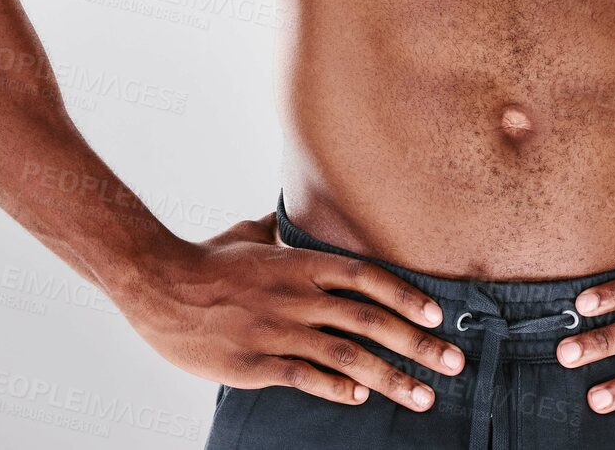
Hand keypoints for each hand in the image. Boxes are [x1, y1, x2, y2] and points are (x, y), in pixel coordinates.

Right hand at [114, 212, 466, 411]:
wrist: (160, 284)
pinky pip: (306, 375)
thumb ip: (282, 231)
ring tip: (423, 395)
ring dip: (391, 377)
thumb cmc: (208, 259)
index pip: (369, 278)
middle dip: (418, 345)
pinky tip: (361, 397)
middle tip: (454, 365)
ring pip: (347, 354)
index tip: (439, 317)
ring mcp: (279, 329)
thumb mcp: (251, 234)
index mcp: (303, 263)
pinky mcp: (256, 362)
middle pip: (371, 320)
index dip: (408, 297)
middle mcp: (299, 295)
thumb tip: (296, 217)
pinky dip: (337, 387)